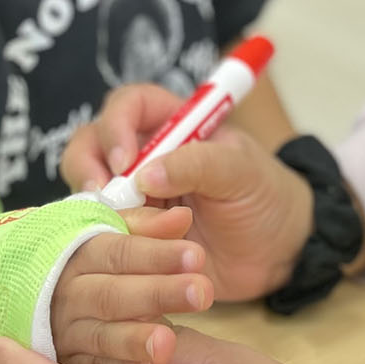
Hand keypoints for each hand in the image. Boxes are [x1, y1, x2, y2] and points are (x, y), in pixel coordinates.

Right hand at [50, 205, 213, 363]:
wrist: (45, 302)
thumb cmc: (94, 261)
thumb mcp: (115, 234)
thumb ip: (148, 225)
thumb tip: (183, 216)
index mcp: (80, 253)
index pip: (119, 251)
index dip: (159, 254)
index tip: (197, 255)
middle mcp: (68, 294)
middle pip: (112, 294)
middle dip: (158, 294)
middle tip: (201, 293)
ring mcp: (66, 332)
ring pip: (102, 336)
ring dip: (136, 340)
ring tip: (170, 341)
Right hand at [63, 86, 317, 300]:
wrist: (278, 252)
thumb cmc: (264, 196)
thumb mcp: (241, 171)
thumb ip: (198, 164)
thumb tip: (144, 175)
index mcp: (172, 127)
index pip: (128, 105)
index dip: (116, 125)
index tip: (125, 160)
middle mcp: (144, 159)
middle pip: (90, 145)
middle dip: (86, 166)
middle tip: (101, 196)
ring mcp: (135, 199)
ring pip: (88, 192)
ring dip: (94, 209)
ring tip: (118, 230)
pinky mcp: (132, 237)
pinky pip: (101, 235)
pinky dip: (102, 242)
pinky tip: (122, 257)